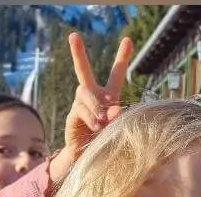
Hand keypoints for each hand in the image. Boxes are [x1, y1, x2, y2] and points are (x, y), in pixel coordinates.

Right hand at [63, 33, 131, 155]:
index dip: (122, 56)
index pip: (115, 73)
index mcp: (108, 95)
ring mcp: (80, 104)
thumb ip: (117, 117)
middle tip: (73, 35)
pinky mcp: (72, 116)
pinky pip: (80, 110)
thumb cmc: (105, 140)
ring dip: (94, 105)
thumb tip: (114, 110)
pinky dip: (90, 116)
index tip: (128, 39)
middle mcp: (92, 95)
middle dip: (78, 53)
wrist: (88, 157)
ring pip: (84, 93)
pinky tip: (96, 126)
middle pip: (82, 70)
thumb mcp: (116, 127)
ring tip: (102, 121)